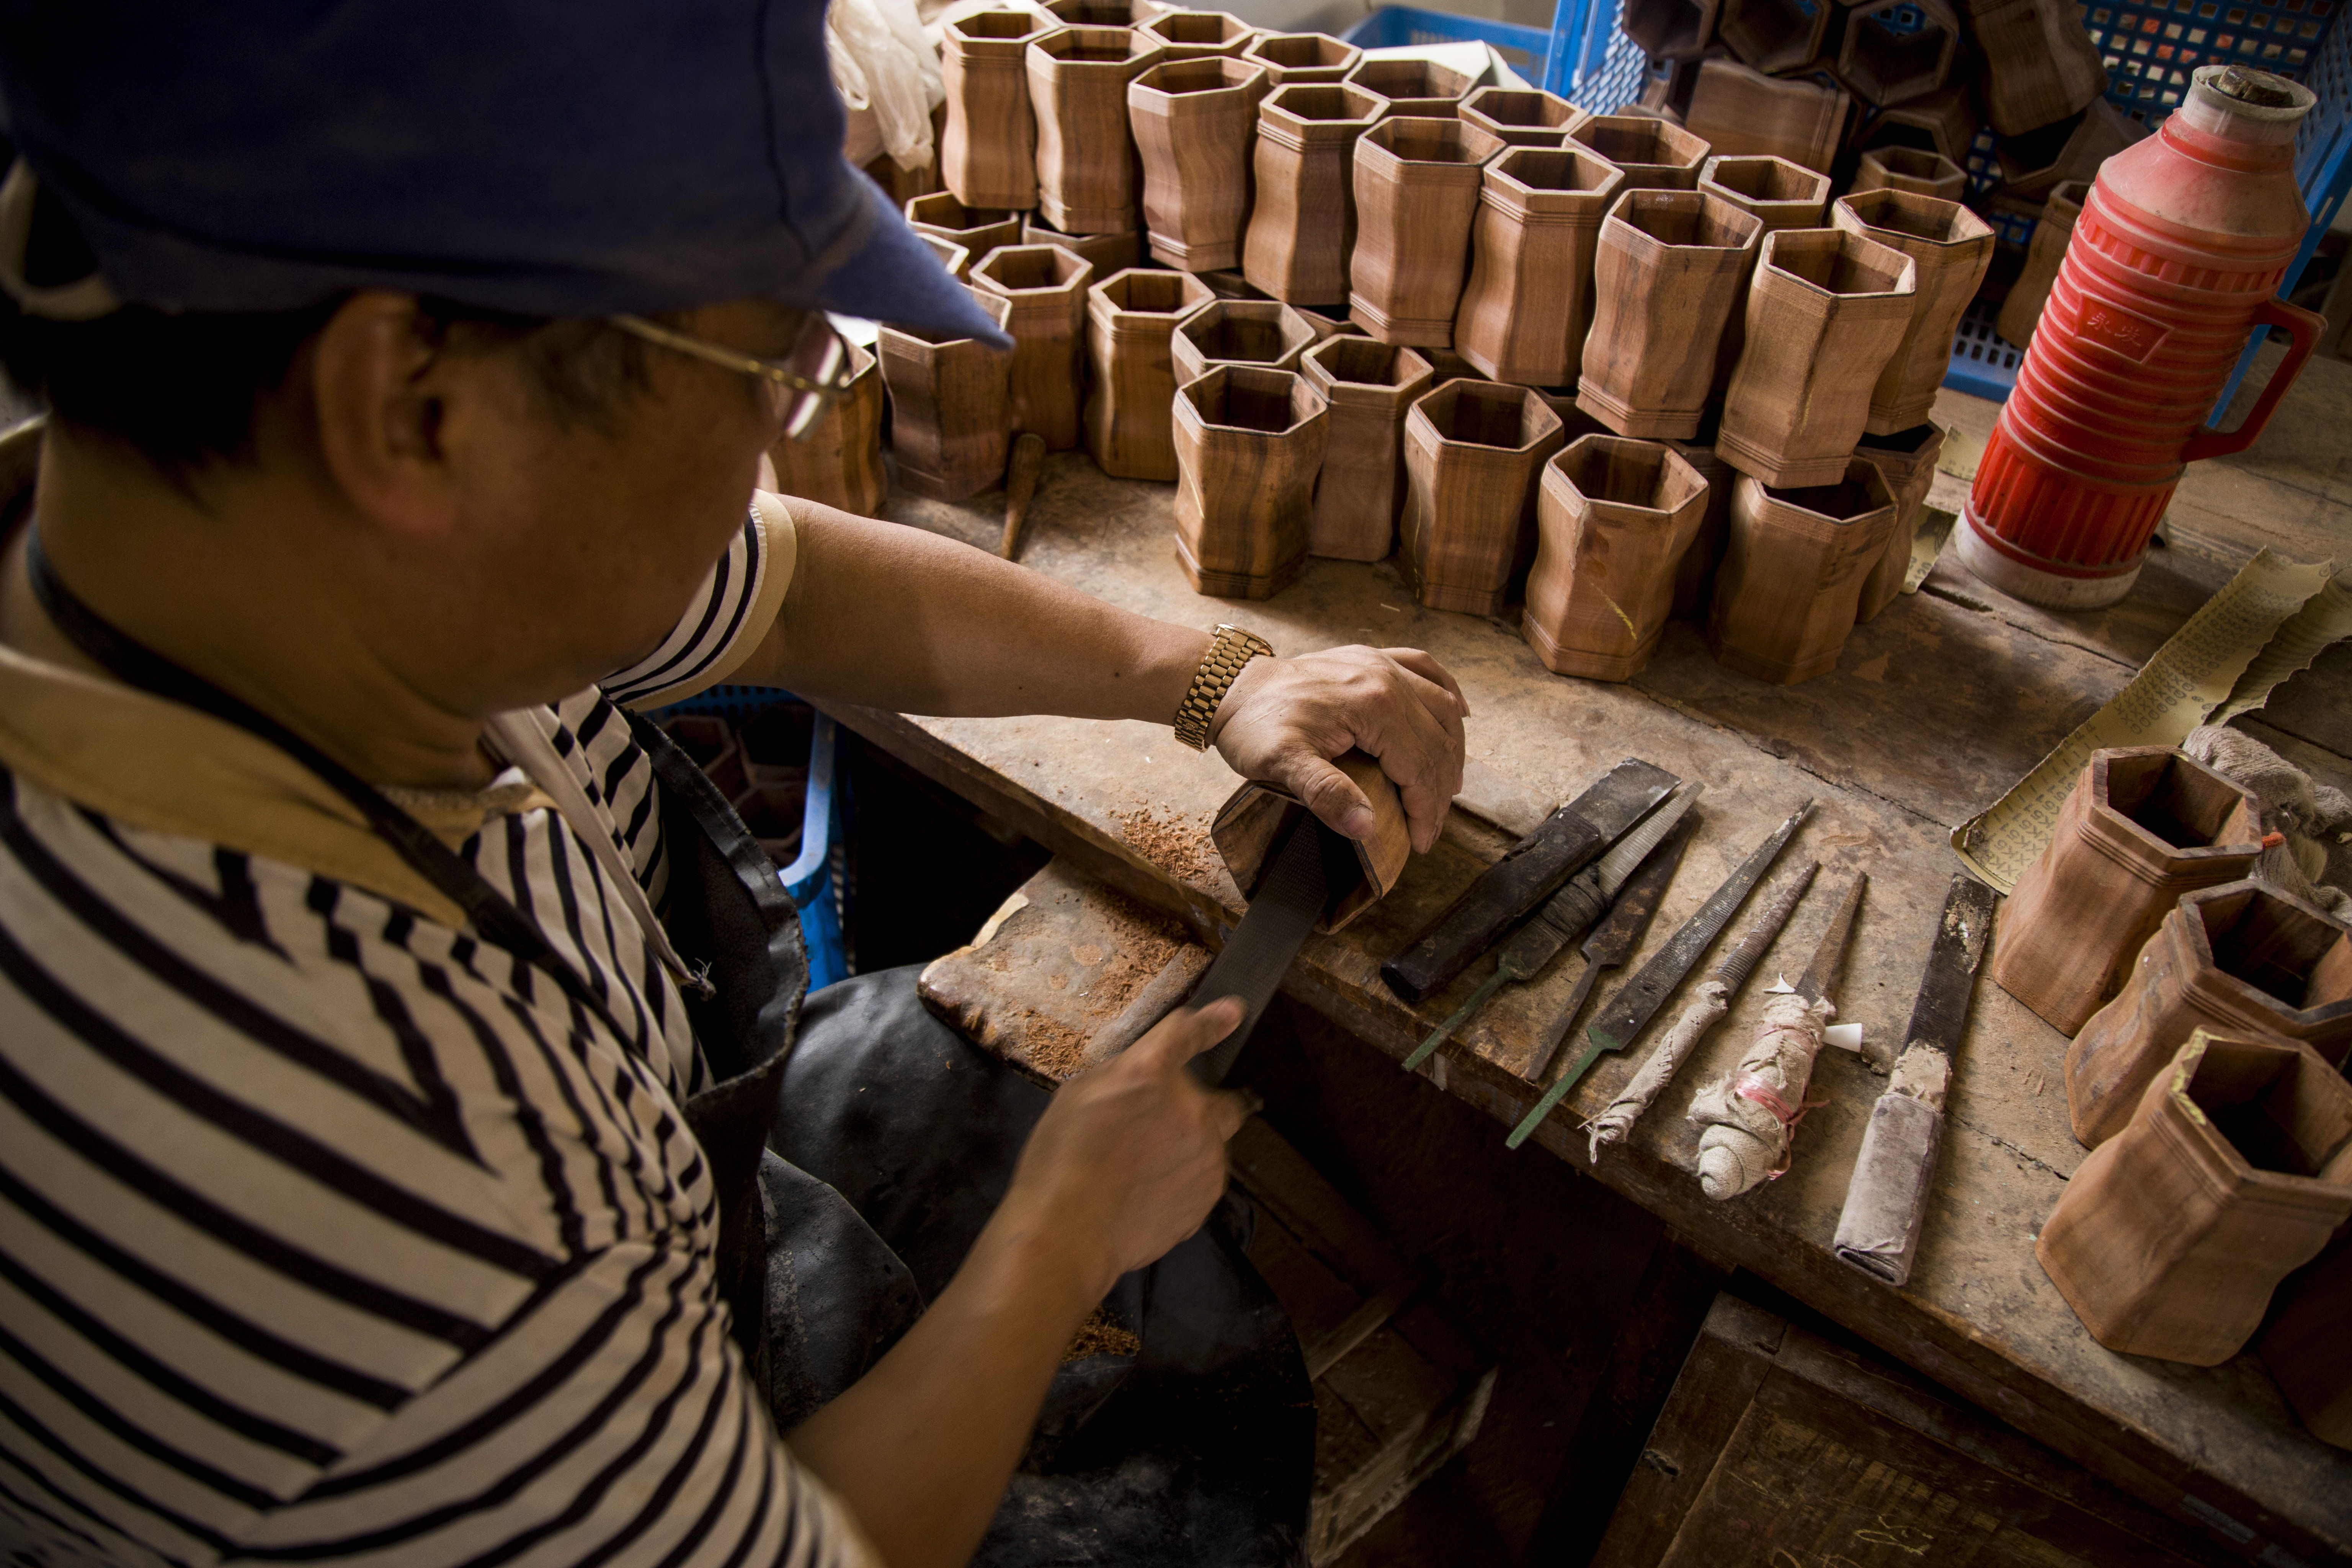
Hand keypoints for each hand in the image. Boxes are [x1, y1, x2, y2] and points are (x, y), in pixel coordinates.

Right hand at [1001, 998, 1251, 1293]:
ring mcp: (1206, 1155)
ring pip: (1214, 1143)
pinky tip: (1148, 1193)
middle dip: (1201, 1110)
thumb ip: (1123, 1072)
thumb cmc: (1060, 1160)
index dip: (1211, 1022)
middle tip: (1163, 1131)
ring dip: (1191, 1147)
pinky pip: (1205, 1177)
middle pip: (1220, 1100)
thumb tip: (1149, 1065)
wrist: (1068, 1231)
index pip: (1187, 1034)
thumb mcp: (1078, 1095)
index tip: (1232, 1012)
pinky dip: (1185, 1180)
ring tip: (1143, 1171)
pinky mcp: (1208, 1195)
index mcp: (1150, 1073)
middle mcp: (1190, 1109)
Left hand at [1209, 645, 1467, 853]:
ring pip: (1441, 708)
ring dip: (1451, 749)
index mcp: (1374, 705)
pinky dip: (1447, 693)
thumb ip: (1326, 794)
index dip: (1425, 810)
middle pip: (1436, 741)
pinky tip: (1459, 713)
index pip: (1420, 766)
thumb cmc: (1254, 726)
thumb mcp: (1281, 765)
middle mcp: (1386, 678)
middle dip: (1439, 790)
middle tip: (1431, 826)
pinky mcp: (1372, 658)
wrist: (1231, 687)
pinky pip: (1426, 669)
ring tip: (1448, 788)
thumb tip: (1367, 827)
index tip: (1422, 841)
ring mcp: (1381, 663)